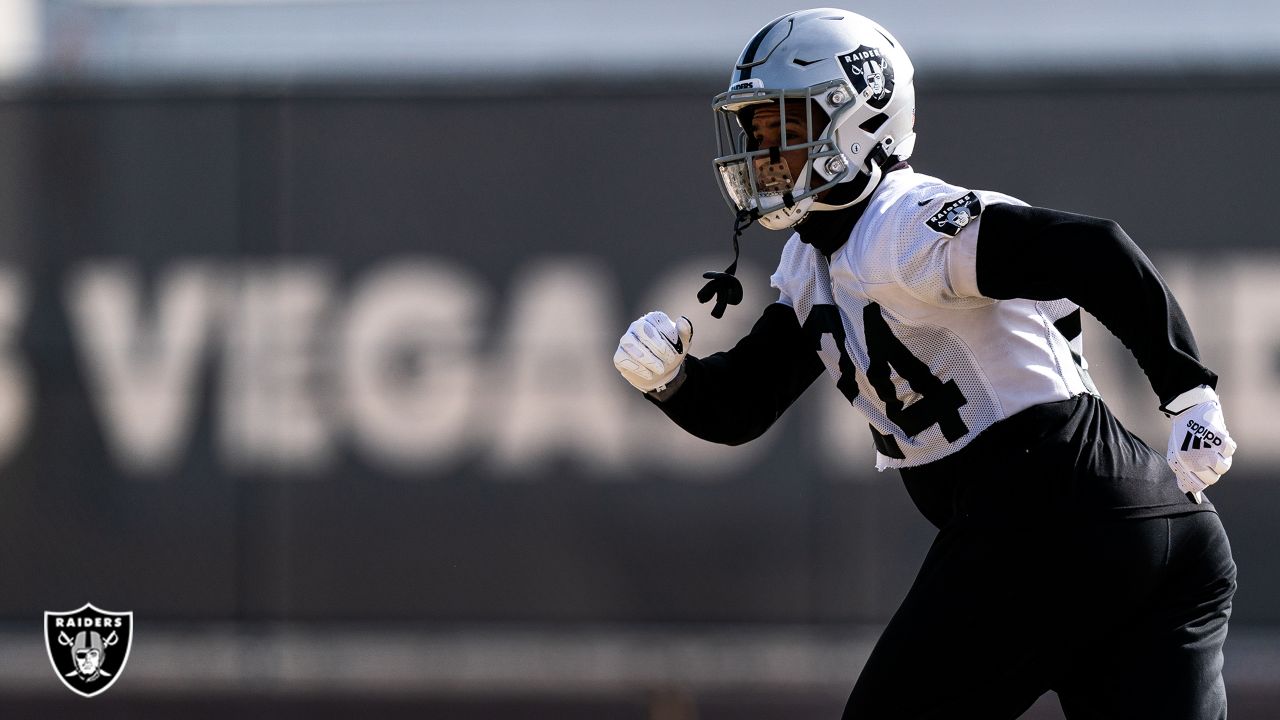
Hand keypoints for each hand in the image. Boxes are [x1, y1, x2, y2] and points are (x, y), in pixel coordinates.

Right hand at [613, 312, 692, 392]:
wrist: (661, 373)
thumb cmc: (672, 353)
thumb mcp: (683, 343)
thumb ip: (685, 331)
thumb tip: (682, 320)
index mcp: (653, 319)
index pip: (656, 320)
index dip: (667, 334)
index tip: (679, 350)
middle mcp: (637, 326)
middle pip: (641, 328)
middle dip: (656, 344)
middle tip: (670, 359)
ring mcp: (626, 340)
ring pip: (630, 343)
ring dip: (647, 358)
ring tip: (661, 369)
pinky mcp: (619, 355)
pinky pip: (623, 358)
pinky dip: (637, 367)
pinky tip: (649, 374)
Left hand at [1165, 386, 1236, 501]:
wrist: (1188, 411)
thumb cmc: (1183, 437)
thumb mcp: (1177, 457)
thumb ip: (1185, 477)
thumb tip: (1194, 498)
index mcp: (1182, 464)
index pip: (1198, 485)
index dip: (1201, 480)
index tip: (1200, 470)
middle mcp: (1195, 459)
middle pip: (1213, 479)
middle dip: (1210, 470)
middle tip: (1206, 457)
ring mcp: (1208, 449)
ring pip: (1224, 467)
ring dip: (1220, 458)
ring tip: (1211, 448)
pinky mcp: (1220, 439)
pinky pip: (1230, 451)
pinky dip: (1226, 445)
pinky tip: (1217, 439)